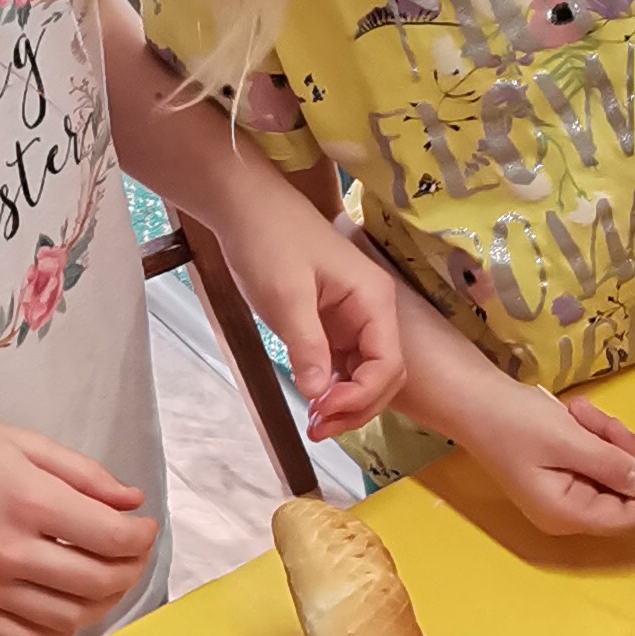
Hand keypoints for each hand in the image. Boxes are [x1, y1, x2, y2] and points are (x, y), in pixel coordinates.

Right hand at [0, 420, 158, 635]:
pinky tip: (65, 609)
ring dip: (101, 603)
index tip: (143, 528)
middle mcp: (9, 551)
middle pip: (97, 582)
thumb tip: (131, 503)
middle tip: (130, 555)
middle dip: (129, 569)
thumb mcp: (20, 442)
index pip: (110, 538)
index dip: (141, 538)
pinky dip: (59, 632)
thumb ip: (82, 474)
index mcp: (27, 501)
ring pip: (68, 618)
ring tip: (103, 581)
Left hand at [203, 189, 405, 440]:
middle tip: (317, 429)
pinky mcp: (333, 325)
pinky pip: (345, 366)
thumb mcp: (286, 296)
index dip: (362, 396)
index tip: (324, 411)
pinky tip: (312, 405)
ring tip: (313, 425)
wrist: (246, 207)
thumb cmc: (269, 240)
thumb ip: (306, 345)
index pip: (388, 363)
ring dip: (346, 404)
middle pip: (384, 375)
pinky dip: (332, 389)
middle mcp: (373, 311)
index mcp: (374, 300)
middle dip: (358, 407)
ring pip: (366, 376)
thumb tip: (319, 394)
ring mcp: (354, 319)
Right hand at [464, 382, 634, 537]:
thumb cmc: (514, 421)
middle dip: (621, 452)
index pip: (629, 518)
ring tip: (581, 412)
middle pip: (623, 493)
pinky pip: (595, 460)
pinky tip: (575, 415)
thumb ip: (612, 465)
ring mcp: (564, 493)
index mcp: (567, 515)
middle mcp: (567, 513)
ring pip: (611, 471)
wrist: (473, 400)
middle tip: (603, 420)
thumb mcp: (569, 440)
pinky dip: (593, 436)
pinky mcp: (561, 473)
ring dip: (606, 438)